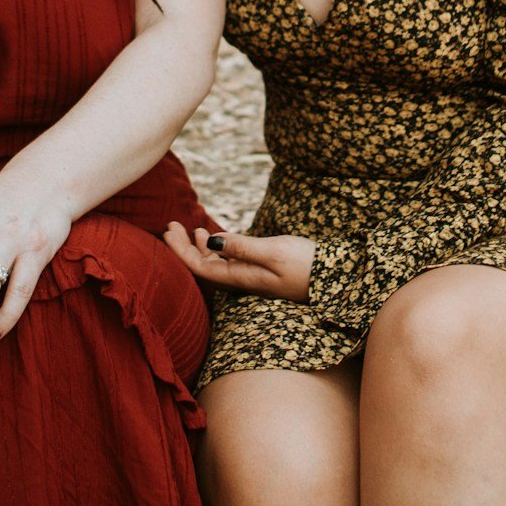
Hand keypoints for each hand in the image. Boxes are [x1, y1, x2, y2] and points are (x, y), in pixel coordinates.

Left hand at [163, 225, 313, 301]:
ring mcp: (252, 277)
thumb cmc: (307, 265)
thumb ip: (242, 247)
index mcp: (240, 278)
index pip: (198, 267)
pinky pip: (231, 263)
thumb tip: (211, 242)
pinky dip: (220, 249)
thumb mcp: (274, 252)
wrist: (338, 278)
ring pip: (217, 265)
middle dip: (183, 247)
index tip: (168, 228)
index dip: (179, 250)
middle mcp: (242, 280)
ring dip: (201, 248)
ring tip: (193, 230)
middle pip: (202, 267)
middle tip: (171, 225)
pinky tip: (218, 239)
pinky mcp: (263, 272)